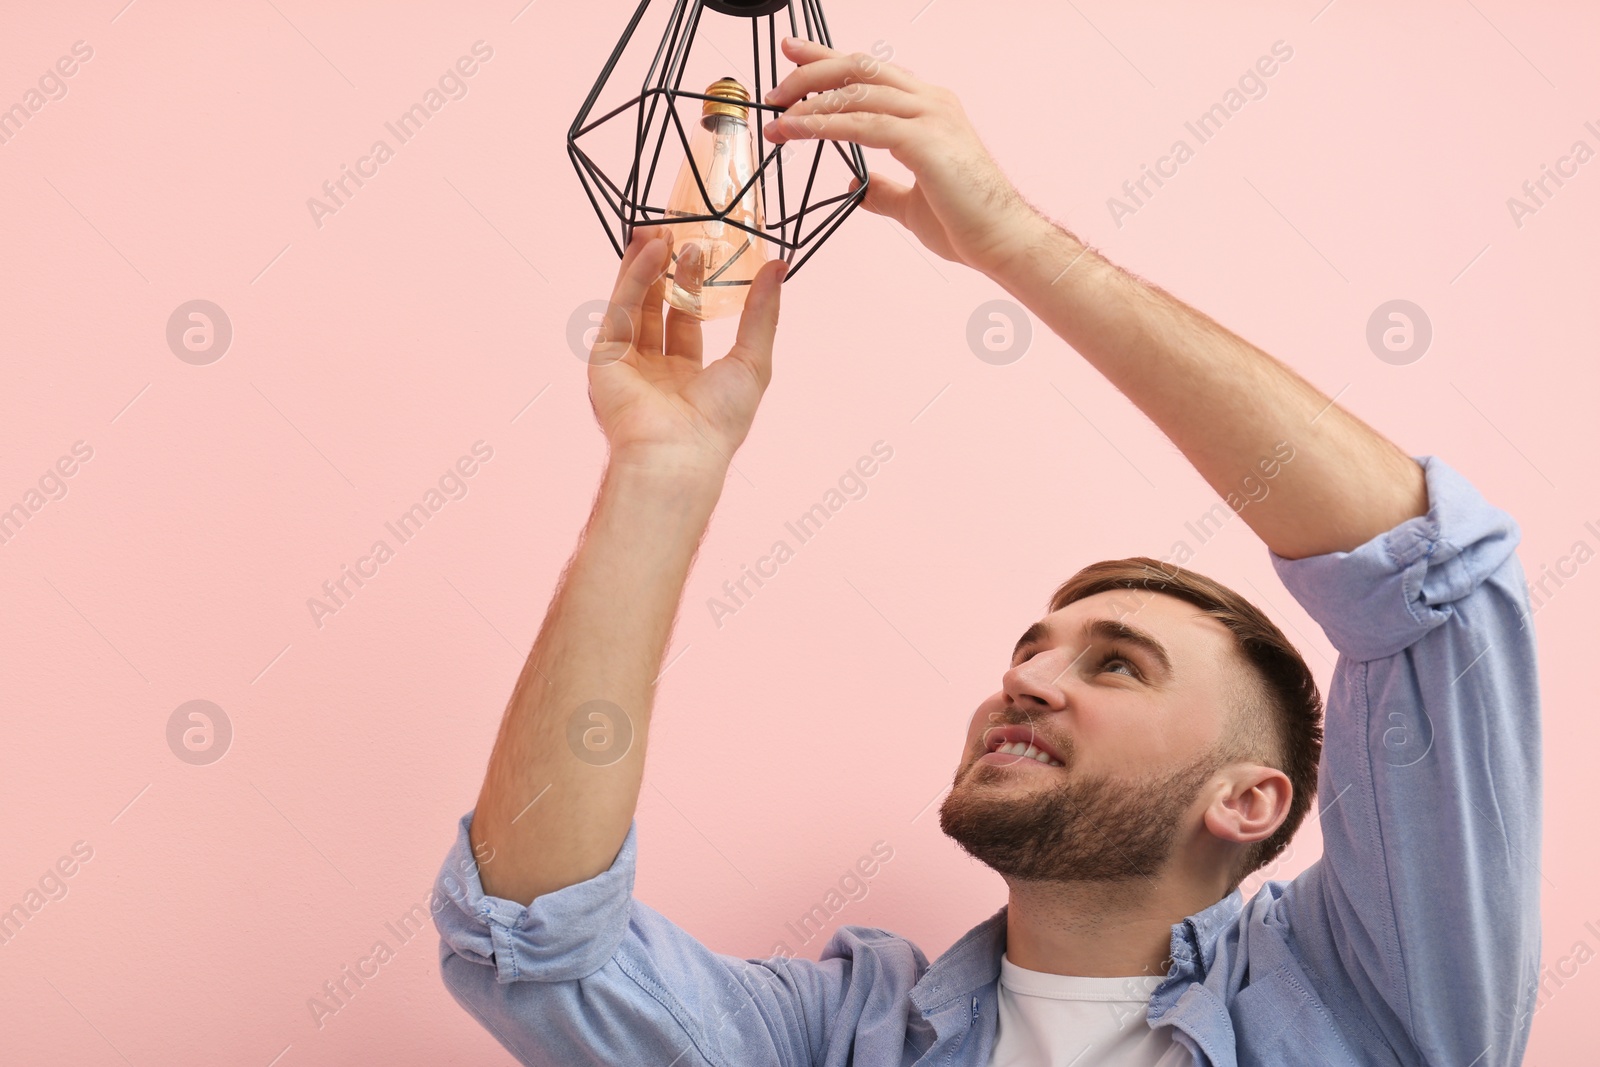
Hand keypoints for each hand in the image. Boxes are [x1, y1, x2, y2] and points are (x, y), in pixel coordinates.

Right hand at [586, 229, 786, 475]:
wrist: (680, 452)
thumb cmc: (719, 421)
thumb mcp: (753, 359)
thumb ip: (762, 312)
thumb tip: (779, 267)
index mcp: (685, 376)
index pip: (685, 319)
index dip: (691, 284)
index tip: (700, 249)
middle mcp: (652, 370)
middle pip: (655, 306)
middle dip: (664, 270)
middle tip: (675, 232)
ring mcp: (626, 364)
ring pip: (633, 304)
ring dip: (645, 266)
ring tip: (660, 230)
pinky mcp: (604, 359)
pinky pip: (620, 309)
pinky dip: (633, 278)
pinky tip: (650, 251)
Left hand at [763, 37, 1040, 275]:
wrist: (1002, 241)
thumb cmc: (967, 224)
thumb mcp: (913, 204)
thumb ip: (886, 191)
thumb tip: (858, 188)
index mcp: (931, 109)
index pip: (873, 73)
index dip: (830, 61)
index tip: (795, 54)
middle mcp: (931, 102)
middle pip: (861, 67)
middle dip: (813, 69)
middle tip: (777, 85)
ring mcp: (930, 116)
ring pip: (858, 90)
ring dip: (810, 99)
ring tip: (778, 113)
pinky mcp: (924, 140)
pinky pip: (862, 124)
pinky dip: (824, 124)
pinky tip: (798, 129)